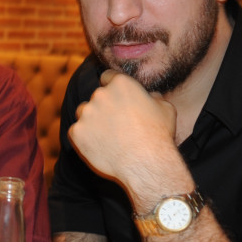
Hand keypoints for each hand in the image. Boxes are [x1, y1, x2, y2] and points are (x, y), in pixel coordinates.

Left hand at [68, 70, 177, 190]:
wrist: (146, 164)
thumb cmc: (158, 136)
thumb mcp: (165, 109)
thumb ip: (153, 98)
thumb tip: (151, 96)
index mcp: (120, 84)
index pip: (108, 77)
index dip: (112, 87)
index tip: (116, 99)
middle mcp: (100, 95)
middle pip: (96, 97)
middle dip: (104, 107)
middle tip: (117, 125)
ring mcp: (86, 113)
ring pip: (84, 113)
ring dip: (92, 121)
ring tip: (109, 137)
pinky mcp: (76, 132)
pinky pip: (76, 132)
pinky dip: (85, 138)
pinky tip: (100, 147)